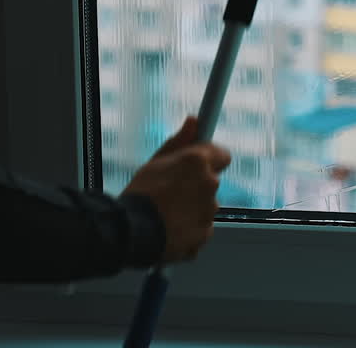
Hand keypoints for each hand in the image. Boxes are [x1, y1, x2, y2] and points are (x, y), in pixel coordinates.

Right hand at [120, 115, 230, 264]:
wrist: (132, 232)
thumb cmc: (141, 194)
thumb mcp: (156, 161)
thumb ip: (180, 141)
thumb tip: (194, 121)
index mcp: (198, 162)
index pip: (222, 155)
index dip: (211, 159)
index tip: (200, 163)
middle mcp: (209, 184)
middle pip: (210, 183)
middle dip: (196, 186)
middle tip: (171, 192)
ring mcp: (209, 211)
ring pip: (205, 206)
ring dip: (192, 208)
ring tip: (166, 213)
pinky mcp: (205, 233)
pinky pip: (201, 228)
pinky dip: (190, 228)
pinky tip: (170, 228)